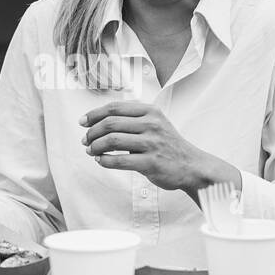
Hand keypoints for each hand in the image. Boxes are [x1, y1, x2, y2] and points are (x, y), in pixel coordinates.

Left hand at [80, 101, 239, 201]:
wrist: (192, 166)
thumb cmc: (168, 145)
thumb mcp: (155, 123)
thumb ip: (133, 119)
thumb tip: (99, 121)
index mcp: (151, 111)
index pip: (115, 108)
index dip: (94, 114)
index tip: (83, 122)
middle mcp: (151, 124)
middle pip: (110, 123)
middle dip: (92, 132)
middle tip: (85, 140)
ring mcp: (152, 143)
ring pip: (112, 141)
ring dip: (96, 146)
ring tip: (91, 151)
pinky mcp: (151, 163)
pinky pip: (120, 161)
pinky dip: (105, 161)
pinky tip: (101, 161)